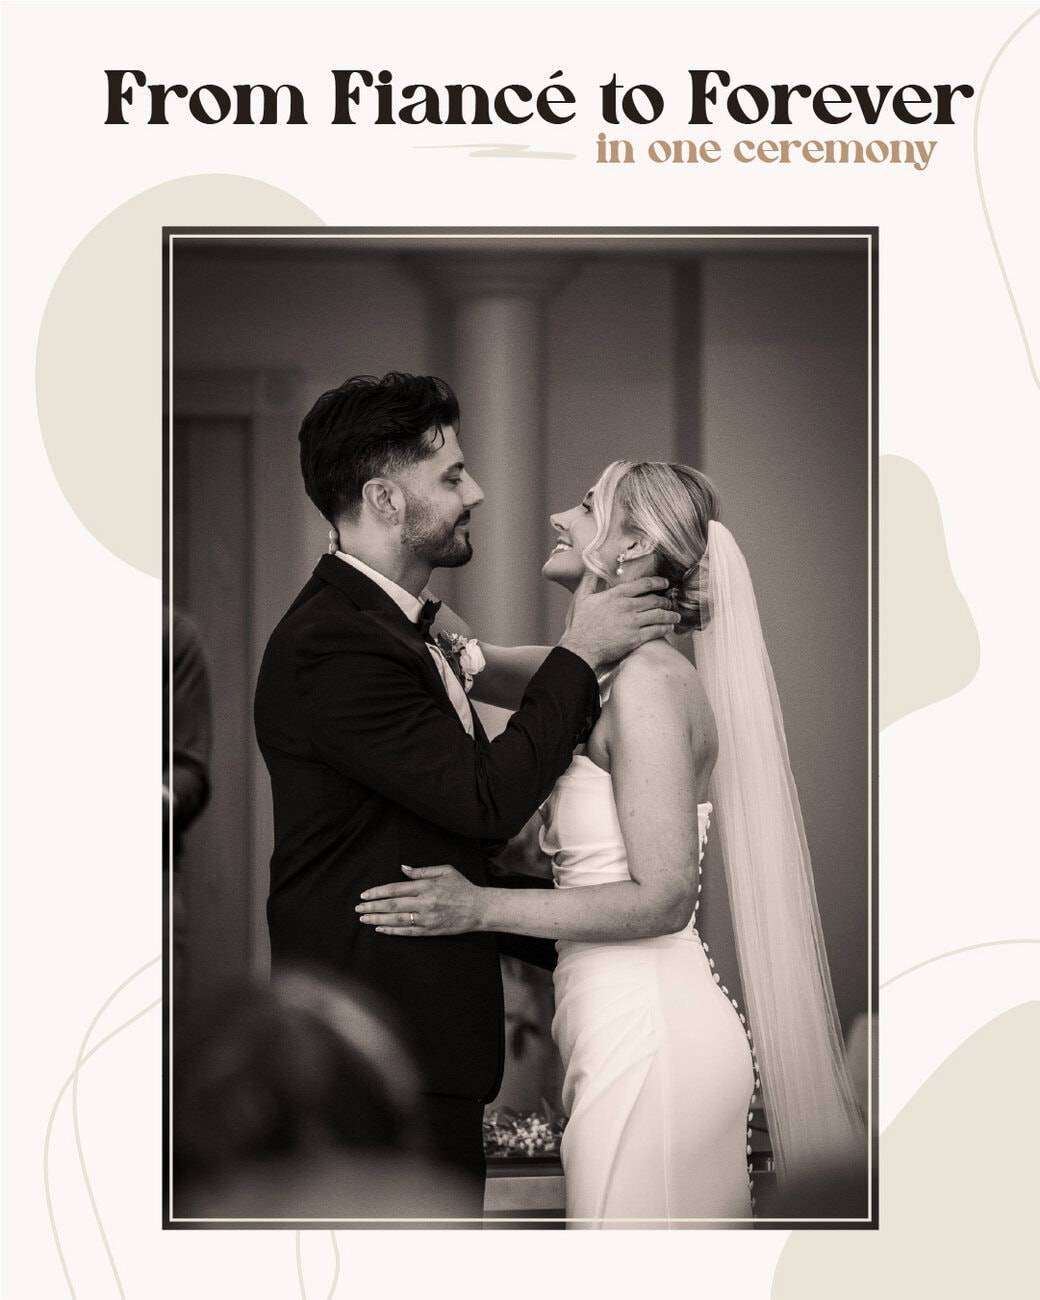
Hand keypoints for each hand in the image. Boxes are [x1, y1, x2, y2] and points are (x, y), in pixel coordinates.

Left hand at [355, 864, 487, 935]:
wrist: (479, 908)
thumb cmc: (462, 888)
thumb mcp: (445, 871)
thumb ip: (423, 871)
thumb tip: (403, 869)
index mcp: (426, 886)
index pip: (396, 889)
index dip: (379, 892)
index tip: (365, 894)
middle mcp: (424, 903)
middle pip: (393, 906)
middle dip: (373, 906)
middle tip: (358, 907)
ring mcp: (427, 918)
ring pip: (397, 920)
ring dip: (378, 919)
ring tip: (364, 918)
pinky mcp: (430, 930)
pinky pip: (407, 932)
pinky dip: (392, 930)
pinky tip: (381, 929)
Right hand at [559, 573, 678, 671]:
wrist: (582, 648)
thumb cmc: (581, 625)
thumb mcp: (582, 598)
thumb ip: (590, 580)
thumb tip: (592, 566)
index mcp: (616, 595)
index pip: (643, 584)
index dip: (657, 582)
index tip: (664, 583)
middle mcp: (627, 607)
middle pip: (654, 600)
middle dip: (665, 601)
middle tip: (670, 602)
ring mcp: (632, 623)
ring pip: (659, 615)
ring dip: (670, 615)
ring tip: (675, 616)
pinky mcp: (635, 638)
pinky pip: (656, 631)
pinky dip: (665, 628)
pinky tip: (668, 627)